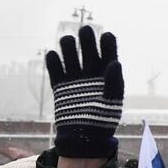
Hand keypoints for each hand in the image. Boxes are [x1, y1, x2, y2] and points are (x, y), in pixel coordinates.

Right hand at [45, 26, 123, 158]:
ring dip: (69, 47)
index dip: (108, 44)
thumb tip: (115, 63)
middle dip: (87, 40)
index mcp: (108, 75)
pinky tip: (52, 54)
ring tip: (68, 40)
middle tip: (86, 30)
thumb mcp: (112, 101)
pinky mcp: (61, 87)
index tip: (107, 35)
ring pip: (71, 57)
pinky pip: (56, 71)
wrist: (84, 138)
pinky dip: (53, 62)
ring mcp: (75, 80)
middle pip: (88, 51)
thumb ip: (114, 82)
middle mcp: (91, 74)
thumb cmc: (103, 119)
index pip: (108, 54)